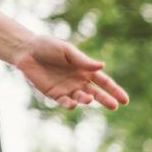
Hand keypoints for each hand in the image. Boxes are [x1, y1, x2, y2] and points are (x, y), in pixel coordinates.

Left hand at [10, 34, 129, 110]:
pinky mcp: (53, 94)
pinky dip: (69, 104)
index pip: (104, 81)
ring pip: (80, 98)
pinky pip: (63, 101)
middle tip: (114, 106)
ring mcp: (66, 88)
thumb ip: (83, 61)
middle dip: (105, 99)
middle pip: (96, 93)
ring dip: (86, 100)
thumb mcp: (67, 51)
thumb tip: (102, 65)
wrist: (26, 50)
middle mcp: (78, 81)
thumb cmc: (48, 46)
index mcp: (85, 69)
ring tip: (89, 99)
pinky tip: (72, 104)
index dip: (114, 90)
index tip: (125, 100)